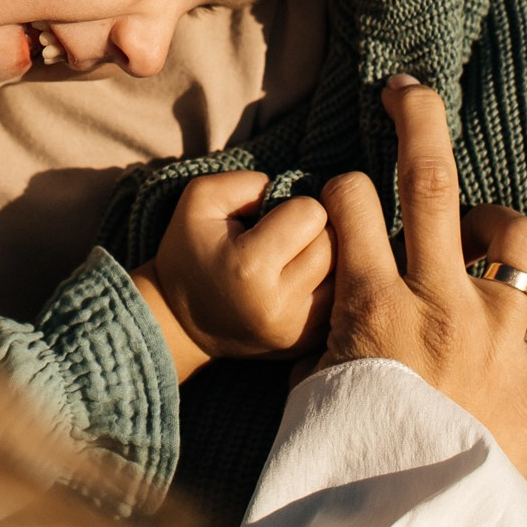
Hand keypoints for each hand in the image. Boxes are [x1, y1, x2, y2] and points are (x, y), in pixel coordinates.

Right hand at [131, 171, 333, 380]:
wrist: (182, 321)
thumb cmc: (191, 250)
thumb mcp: (202, 199)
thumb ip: (250, 182)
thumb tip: (299, 191)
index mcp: (249, 268)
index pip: (312, 213)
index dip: (294, 206)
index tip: (272, 218)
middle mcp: (278, 306)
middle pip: (333, 245)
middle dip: (315, 232)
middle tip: (287, 237)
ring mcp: (296, 331)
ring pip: (344, 274)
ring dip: (326, 259)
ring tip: (295, 258)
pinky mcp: (307, 344)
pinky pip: (340, 300)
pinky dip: (327, 284)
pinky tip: (300, 281)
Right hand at [317, 75, 526, 476]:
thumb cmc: (354, 458)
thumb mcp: (319, 382)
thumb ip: (336, 321)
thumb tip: (337, 277)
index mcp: (373, 305)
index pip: (350, 200)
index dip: (342, 187)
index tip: (344, 197)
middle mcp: (440, 304)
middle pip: (429, 179)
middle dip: (416, 118)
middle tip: (408, 87)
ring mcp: (501, 334)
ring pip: (514, 235)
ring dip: (494, 225)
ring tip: (479, 239)